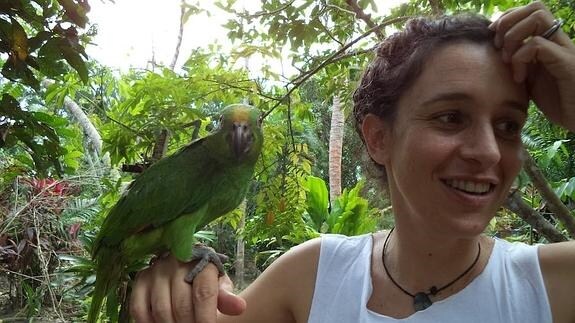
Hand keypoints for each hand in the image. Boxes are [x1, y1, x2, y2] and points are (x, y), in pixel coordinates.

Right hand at [130, 254, 245, 322]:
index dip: (206, 317)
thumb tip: (240, 307)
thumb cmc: (204, 277)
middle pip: (182, 305)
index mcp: (202, 261)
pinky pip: (139, 308)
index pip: (204, 292)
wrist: (185, 264)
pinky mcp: (140, 279)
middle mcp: (176, 263)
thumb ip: (226, 297)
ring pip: (161, 309)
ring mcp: (156, 270)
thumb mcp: (219, 284)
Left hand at [489, 1, 574, 130]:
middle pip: (536, 7)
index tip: (492, 36)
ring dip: (514, 37)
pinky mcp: (567, 63)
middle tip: (498, 45)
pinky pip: (538, 44)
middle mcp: (559, 41)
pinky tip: (518, 77)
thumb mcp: (530, 79)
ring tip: (507, 60)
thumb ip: (518, 63)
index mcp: (550, 42)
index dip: (508, 17)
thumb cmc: (558, 102)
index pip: (530, 11)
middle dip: (509, 21)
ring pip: (538, 18)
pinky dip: (520, 58)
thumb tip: (493, 53)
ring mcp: (565, 49)